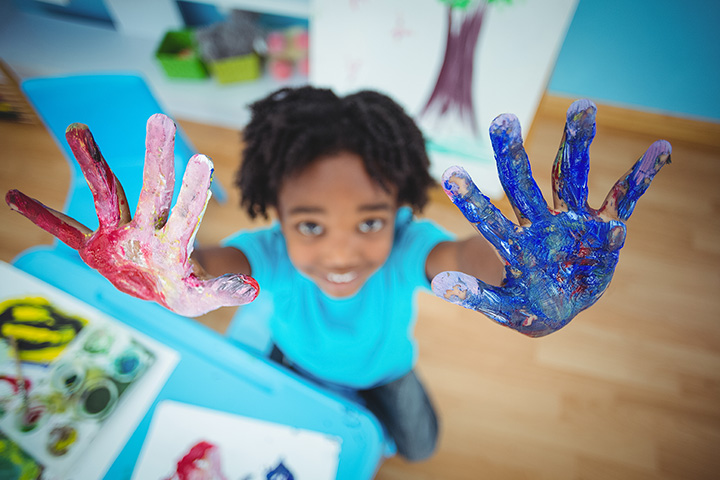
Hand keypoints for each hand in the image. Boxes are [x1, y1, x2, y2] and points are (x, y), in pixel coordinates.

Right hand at [6, 114, 257, 316]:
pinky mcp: (96, 246)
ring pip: (106, 195)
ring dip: (93, 164)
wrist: (162, 289)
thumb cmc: (187, 289)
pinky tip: (13, 197)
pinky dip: (41, 217)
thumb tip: (253, 288)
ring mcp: (119, 234)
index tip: (201, 160)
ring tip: (78, 127)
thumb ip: (226, 289)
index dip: (192, 192)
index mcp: (174, 243)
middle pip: (152, 191)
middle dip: (155, 160)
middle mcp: (147, 229)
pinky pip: (65, 230)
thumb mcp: (205, 296)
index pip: (186, 213)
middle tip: (160, 120)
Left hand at [432, 99, 669, 336]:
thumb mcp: (501, 305)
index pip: (489, 217)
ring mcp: (572, 221)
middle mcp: (540, 223)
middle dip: (512, 153)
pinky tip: (659, 149)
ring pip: (570, 176)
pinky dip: (641, 176)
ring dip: (576, 143)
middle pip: (523, 183)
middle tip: (502, 119)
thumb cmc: (524, 303)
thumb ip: (476, 295)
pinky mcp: (603, 228)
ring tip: (583, 106)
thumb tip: (441, 285)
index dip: (472, 198)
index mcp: (514, 243)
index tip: (450, 173)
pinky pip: (625, 198)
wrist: (557, 305)